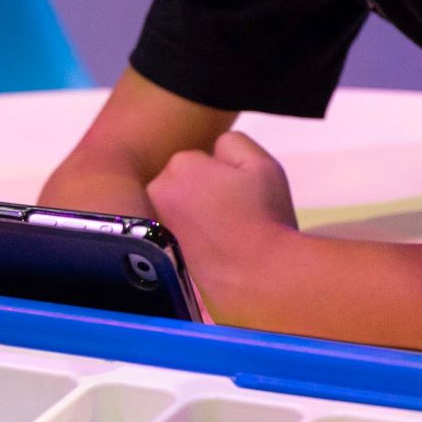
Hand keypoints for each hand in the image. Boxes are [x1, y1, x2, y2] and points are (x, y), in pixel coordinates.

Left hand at [145, 131, 298, 300]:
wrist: (258, 278)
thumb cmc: (263, 216)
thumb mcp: (261, 163)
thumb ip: (233, 144)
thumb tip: (214, 154)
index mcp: (180, 166)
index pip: (202, 158)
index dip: (226, 173)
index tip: (241, 194)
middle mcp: (158, 191)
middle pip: (186, 179)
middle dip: (204, 188)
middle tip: (234, 212)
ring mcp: (157, 221)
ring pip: (183, 203)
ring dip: (199, 211)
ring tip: (226, 232)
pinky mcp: (161, 249)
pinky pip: (181, 228)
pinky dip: (194, 233)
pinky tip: (214, 247)